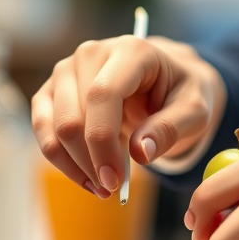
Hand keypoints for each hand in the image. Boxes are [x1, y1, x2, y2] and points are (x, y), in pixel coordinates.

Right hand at [31, 35, 225, 197]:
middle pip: (73, 116)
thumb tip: (140, 153)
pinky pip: (44, 129)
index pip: (103, 95)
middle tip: (113, 188)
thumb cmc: (181, 93)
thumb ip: (170, 129)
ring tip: (103, 186)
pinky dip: (61, 159)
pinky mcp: (53, 90)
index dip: (103, 141)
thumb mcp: (194, 110)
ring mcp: (67, 69)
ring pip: (53, 126)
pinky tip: (87, 177)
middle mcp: (91, 53)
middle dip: (90, 161)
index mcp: (131, 50)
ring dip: (74, 164)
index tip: (114, 180)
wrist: (167, 80)